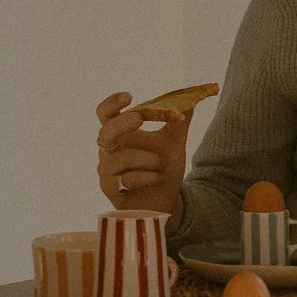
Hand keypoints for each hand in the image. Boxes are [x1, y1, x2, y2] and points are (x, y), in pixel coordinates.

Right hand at [96, 91, 187, 219]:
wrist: (168, 201)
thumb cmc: (164, 170)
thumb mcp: (174, 144)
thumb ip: (179, 122)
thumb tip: (191, 99)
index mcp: (120, 135)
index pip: (106, 114)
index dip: (112, 103)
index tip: (129, 95)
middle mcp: (109, 151)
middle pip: (105, 132)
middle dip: (121, 123)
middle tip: (139, 118)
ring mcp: (107, 171)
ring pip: (119, 158)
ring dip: (145, 158)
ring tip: (161, 164)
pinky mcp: (110, 190)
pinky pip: (124, 179)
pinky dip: (145, 177)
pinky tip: (156, 178)